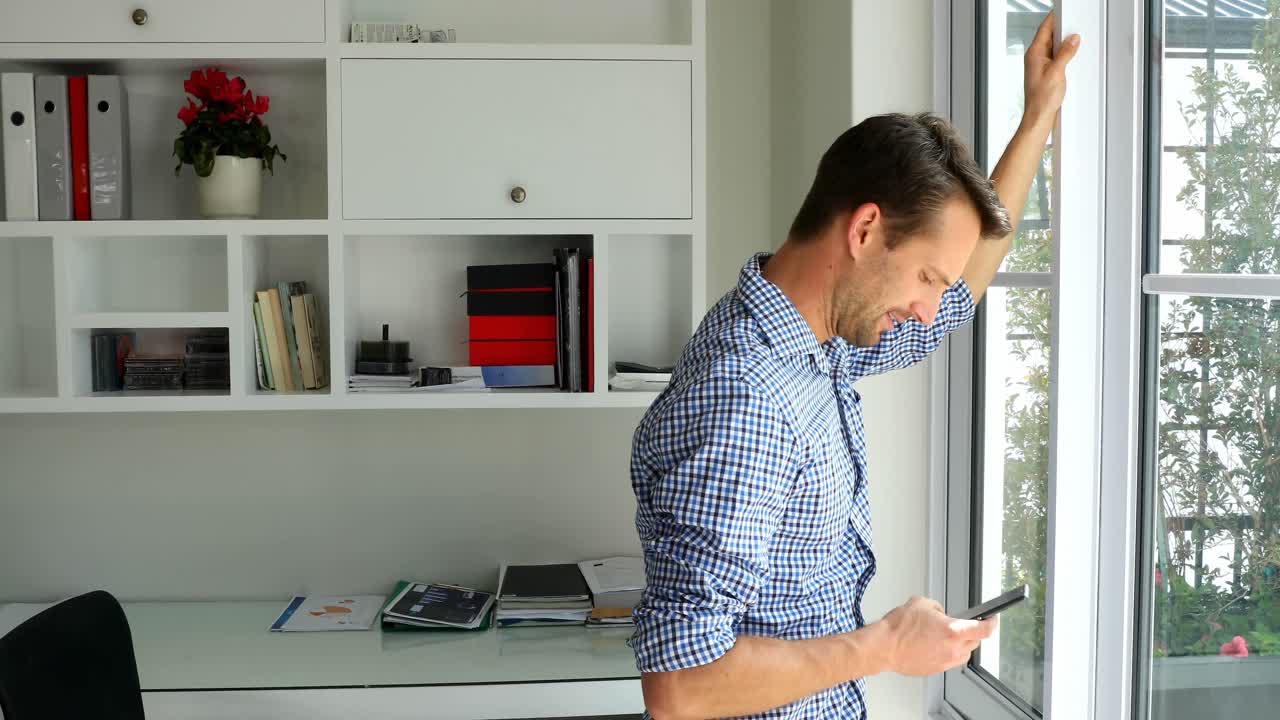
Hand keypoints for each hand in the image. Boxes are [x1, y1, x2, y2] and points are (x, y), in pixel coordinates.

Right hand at [874, 596, 996, 676]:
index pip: (984, 630)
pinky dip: (947, 653)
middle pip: (975, 643)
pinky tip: (934, 645)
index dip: (992, 623)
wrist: (884, 646)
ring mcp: (944, 661)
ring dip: (961, 645)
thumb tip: (939, 613)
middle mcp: (952, 648)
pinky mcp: (935, 669)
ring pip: (963, 654)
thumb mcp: (921, 603)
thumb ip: (937, 607)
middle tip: (964, 625)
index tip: (992, 619)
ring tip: (947, 637)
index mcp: (953, 630)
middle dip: (973, 633)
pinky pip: (949, 662)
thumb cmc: (899, 627)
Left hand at [1022, 13, 1080, 130]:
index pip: (1044, 29)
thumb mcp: (1057, 72)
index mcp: (1034, 54)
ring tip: (1075, 38)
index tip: (1062, 10)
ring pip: (1053, 47)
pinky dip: (1064, 53)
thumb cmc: (1041, 99)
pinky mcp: (1046, 72)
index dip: (1053, 18)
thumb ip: (1065, 53)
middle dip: (1061, 28)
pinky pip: (1055, 57)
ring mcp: (1040, 65)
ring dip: (1064, 42)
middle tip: (1073, 23)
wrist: (1039, 116)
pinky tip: (1072, 54)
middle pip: (1049, 36)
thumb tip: (1073, 39)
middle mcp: (1035, 58)